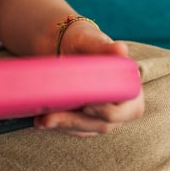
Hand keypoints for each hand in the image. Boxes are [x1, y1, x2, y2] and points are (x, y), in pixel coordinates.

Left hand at [36, 23, 144, 137]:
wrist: (67, 46)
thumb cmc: (84, 41)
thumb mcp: (92, 41)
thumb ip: (105, 48)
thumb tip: (121, 49)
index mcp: (129, 88)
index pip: (126, 110)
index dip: (108, 112)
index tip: (87, 106)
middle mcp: (120, 107)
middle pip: (102, 124)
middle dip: (76, 122)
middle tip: (51, 117)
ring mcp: (102, 116)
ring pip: (85, 129)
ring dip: (63, 126)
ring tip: (42, 121)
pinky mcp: (85, 121)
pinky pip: (73, 128)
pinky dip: (57, 126)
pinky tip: (40, 122)